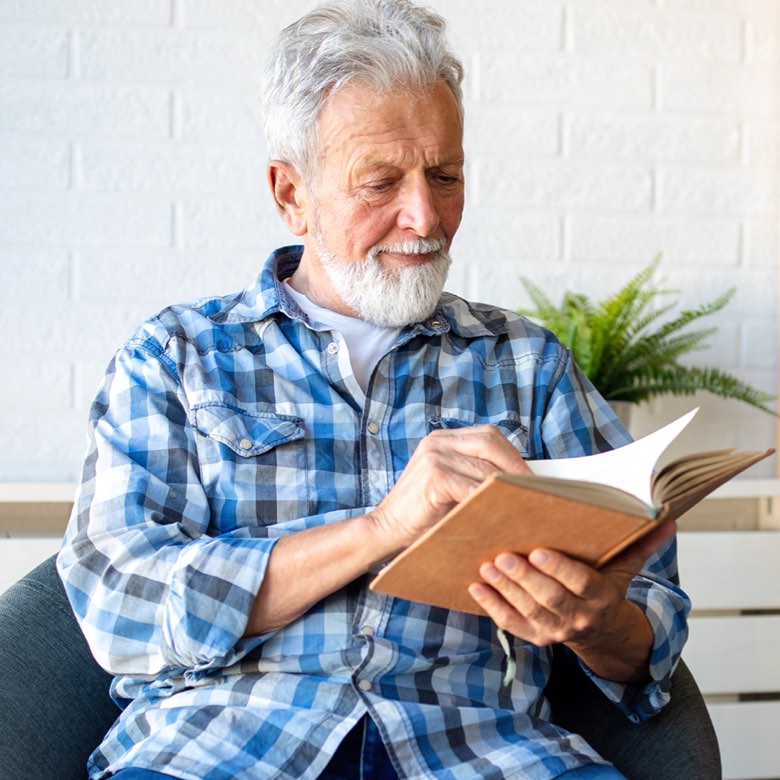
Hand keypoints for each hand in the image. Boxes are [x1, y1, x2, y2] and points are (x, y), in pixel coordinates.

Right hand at [368, 425, 528, 555]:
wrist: (386, 530)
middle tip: (533, 490)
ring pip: (486, 468)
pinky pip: (473, 487)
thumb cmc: (423, 514)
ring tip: (521, 504)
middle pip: (491, 442)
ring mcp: (434, 456)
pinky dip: (489, 501)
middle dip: (516, 466)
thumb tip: (519, 481)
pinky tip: (498, 514)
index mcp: (442, 439)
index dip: (513, 455)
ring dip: (506, 488)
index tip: (531, 477)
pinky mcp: (434, 476)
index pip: (489, 436)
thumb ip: (474, 474)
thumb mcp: (450, 485)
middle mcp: (437, 441)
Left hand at [468, 518, 676, 681]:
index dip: (559, 569)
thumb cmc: (606, 587)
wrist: (600, 630)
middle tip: (503, 555)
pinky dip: (493, 607)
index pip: (580, 583)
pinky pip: (511, 624)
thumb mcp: (625, 566)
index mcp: (600, 596)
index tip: (538, 552)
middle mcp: (578, 616)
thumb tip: (666, 516)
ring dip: (505, 589)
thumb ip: (641, 542)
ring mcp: (555, 630)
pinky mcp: (536, 637)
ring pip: (528, 610)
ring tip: (487, 566)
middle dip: (525, 578)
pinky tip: (476, 587)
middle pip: (549, 598)